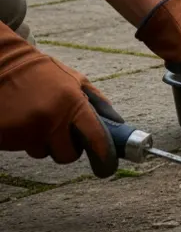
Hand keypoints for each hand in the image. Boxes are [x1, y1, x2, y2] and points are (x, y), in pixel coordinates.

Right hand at [0, 24, 121, 176]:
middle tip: (60, 129)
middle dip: (67, 147)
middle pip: (68, 155)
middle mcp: (51, 119)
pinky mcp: (5, 136)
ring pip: (43, 153)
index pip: (96, 140)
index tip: (106, 168)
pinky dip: (23, 138)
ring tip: (36, 117)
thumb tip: (118, 124)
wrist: (1, 63)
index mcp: (72, 104)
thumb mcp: (76, 80)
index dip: (105, 158)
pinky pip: (21, 148)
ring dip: (42, 142)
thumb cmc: (42, 72)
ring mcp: (26, 129)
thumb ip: (99, 103)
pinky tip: (21, 119)